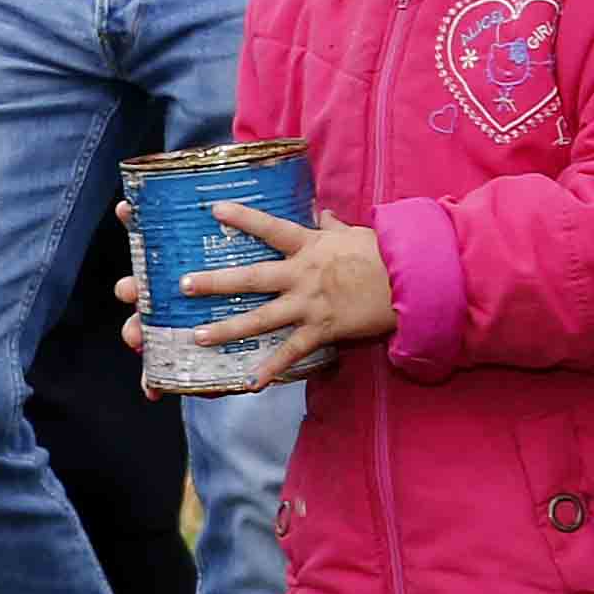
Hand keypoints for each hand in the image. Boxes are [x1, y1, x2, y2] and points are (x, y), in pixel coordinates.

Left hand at [172, 205, 392, 387]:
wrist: (411, 283)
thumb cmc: (384, 256)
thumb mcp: (355, 235)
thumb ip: (333, 226)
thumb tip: (323, 212)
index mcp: (309, 246)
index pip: (270, 228)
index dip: (242, 217)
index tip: (213, 210)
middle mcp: (302, 275)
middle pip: (250, 277)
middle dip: (215, 282)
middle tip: (183, 285)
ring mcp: (309, 304)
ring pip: (260, 318)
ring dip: (227, 329)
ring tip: (198, 337)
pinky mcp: (322, 329)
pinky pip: (292, 352)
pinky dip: (271, 369)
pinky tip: (251, 383)